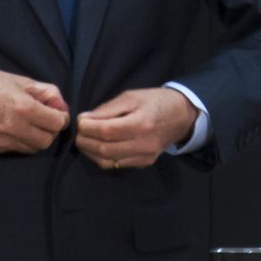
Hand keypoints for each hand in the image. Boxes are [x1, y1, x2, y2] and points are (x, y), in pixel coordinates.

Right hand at [0, 68, 69, 153]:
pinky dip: (23, 141)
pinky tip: (16, 128)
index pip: (57, 124)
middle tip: (45, 119)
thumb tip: (62, 108)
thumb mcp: (25, 81)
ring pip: (34, 148)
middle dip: (51, 130)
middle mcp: (14, 127)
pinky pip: (18, 149)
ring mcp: (3, 140)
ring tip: (30, 124)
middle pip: (47, 140)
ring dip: (37, 137)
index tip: (57, 112)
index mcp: (24, 108)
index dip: (61, 118)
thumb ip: (49, 94)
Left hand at [75, 88, 197, 169]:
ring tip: (84, 140)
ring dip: (90, 152)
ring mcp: (144, 156)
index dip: (87, 128)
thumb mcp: (131, 96)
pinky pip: (116, 164)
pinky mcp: (144, 163)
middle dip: (85, 141)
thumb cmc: (155, 101)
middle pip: (104, 149)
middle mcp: (144, 144)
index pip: (106, 131)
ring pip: (107, 161)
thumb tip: (84, 120)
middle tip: (78, 131)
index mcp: (142, 123)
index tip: (79, 120)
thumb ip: (107, 109)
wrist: (181, 115)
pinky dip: (102, 157)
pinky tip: (97, 147)